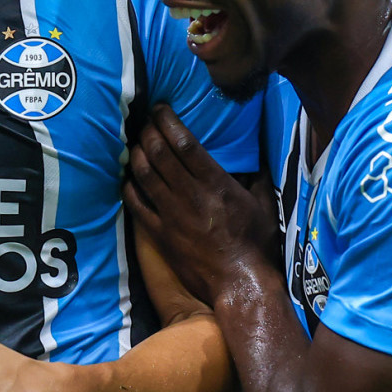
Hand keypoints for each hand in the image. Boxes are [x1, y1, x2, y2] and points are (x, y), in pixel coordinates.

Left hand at [123, 104, 279, 306]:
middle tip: (145, 121)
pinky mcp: (160, 235)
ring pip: (144, 175)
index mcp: (215, 183)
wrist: (239, 282)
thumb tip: (257, 157)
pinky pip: (137, 206)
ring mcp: (171, 215)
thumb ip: (257, 177)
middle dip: (148, 132)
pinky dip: (129, 188)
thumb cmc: (256, 244)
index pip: (185, 143)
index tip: (160, 108)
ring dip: (136, 155)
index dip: (168, 121)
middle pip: (159, 154)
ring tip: (135, 144)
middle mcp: (190, 194)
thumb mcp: (263, 205)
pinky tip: (128, 179)